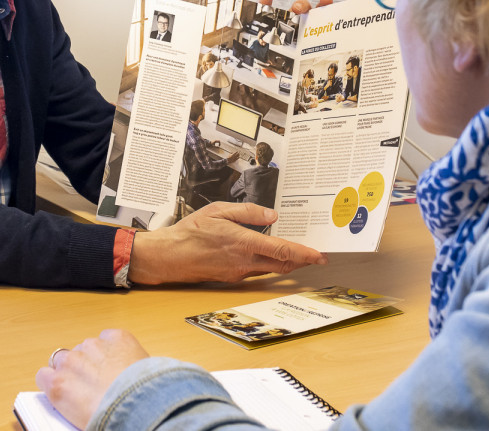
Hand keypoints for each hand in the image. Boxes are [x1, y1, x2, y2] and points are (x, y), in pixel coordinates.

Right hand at [36, 329, 148, 428]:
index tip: (66, 387)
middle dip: (75, 368)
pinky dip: (115, 346)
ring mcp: (94, 346)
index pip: (43, 375)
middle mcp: (71, 361)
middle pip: (64, 358)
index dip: (56, 382)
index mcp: (58, 385)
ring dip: (96, 357)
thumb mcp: (78, 419)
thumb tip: (70, 400)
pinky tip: (124, 361)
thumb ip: (68, 401)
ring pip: (88, 346)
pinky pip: (110, 337)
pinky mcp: (117, 337)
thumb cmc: (113, 421)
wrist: (144, 409)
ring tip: (113, 374)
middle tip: (92, 382)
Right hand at [129, 202, 326, 284]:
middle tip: (317, 256)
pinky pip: (256, 271)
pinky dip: (268, 264)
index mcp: (243, 243)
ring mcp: (238, 273)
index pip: (282, 251)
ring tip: (298, 253)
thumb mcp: (218, 211)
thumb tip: (272, 215)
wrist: (169, 257)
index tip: (320, 255)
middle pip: (282, 265)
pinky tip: (269, 255)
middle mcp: (244, 262)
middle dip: (302, 261)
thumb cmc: (190, 232)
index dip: (304, 254)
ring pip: (270, 269)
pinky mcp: (232, 278)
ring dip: (286, 263)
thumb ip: (248, 212)